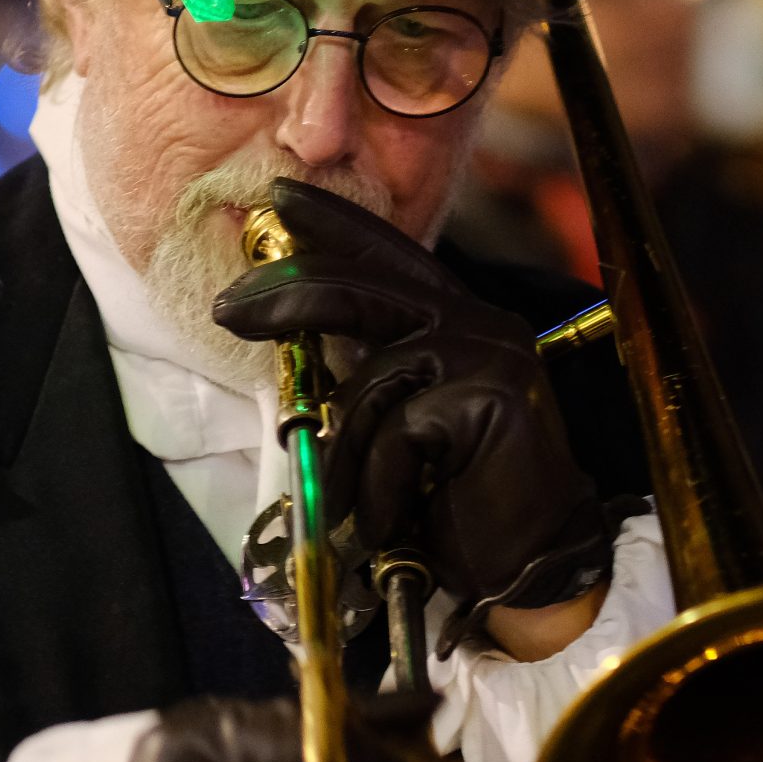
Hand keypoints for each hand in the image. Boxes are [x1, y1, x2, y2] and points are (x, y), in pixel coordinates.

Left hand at [212, 178, 617, 655]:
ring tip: (354, 507)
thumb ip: (371, 373)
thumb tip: (295, 342)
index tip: (278, 196)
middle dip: (286, 293)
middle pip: (364, 287)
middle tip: (227, 307)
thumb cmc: (459, 499)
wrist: (535, 564)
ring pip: (372, 381)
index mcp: (458, 321)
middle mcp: (478, 324)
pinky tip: (394, 519)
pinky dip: (379, 487)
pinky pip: (395, 433)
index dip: (332, 223)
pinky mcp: (489, 397)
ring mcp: (487, 355)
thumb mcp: (403, 422)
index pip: (389, 255)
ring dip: (348, 458)